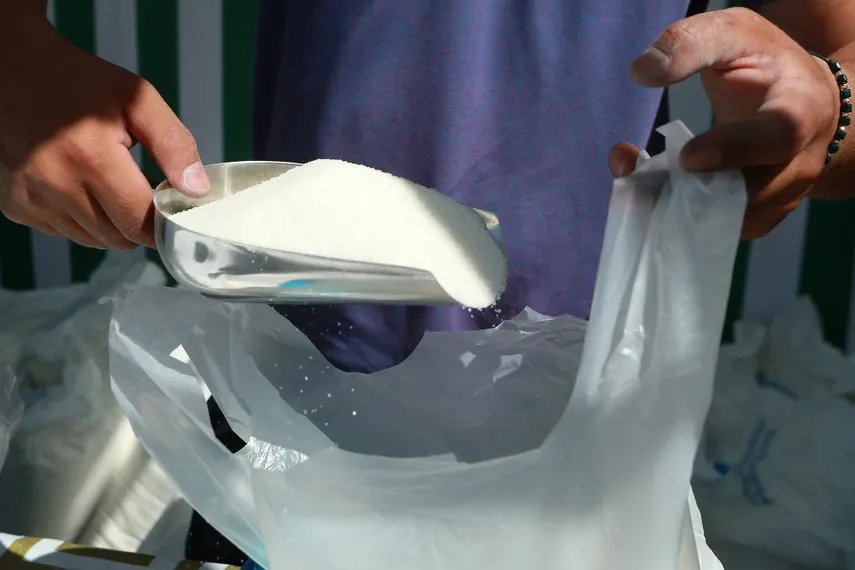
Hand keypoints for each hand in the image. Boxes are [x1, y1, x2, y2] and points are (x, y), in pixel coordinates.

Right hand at [0, 7, 207, 248]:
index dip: (163, 219)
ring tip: (109, 183)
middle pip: (119, 238)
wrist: (13, 68)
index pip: (140, 223)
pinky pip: (64, 232)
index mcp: (90, 158)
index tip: (169, 202)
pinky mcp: (14, 206)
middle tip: (141, 188)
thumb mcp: (138, 99)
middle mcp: (54, 185)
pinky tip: (80, 185)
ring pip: (93, 240)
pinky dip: (81, 219)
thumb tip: (196, 190)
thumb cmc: (80, 81)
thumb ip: (174, 144)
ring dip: (111, 223)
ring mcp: (30, 199)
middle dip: (139, 222)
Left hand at [609, 7, 839, 238]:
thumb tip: (642, 71)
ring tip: (631, 176)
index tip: (687, 159)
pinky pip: (709, 231)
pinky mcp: (754, 221)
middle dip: (682, 193)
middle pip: (743, 196)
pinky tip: (647, 188)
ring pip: (719, 222)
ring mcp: (778, 200)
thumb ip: (692, 43)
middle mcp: (797, 165)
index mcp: (801, 111)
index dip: (733, 151)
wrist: (803, 105)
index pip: (776, 136)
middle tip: (632, 176)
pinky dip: (669, 216)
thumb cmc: (765, 65)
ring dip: (666, 206)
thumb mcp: (735, 35)